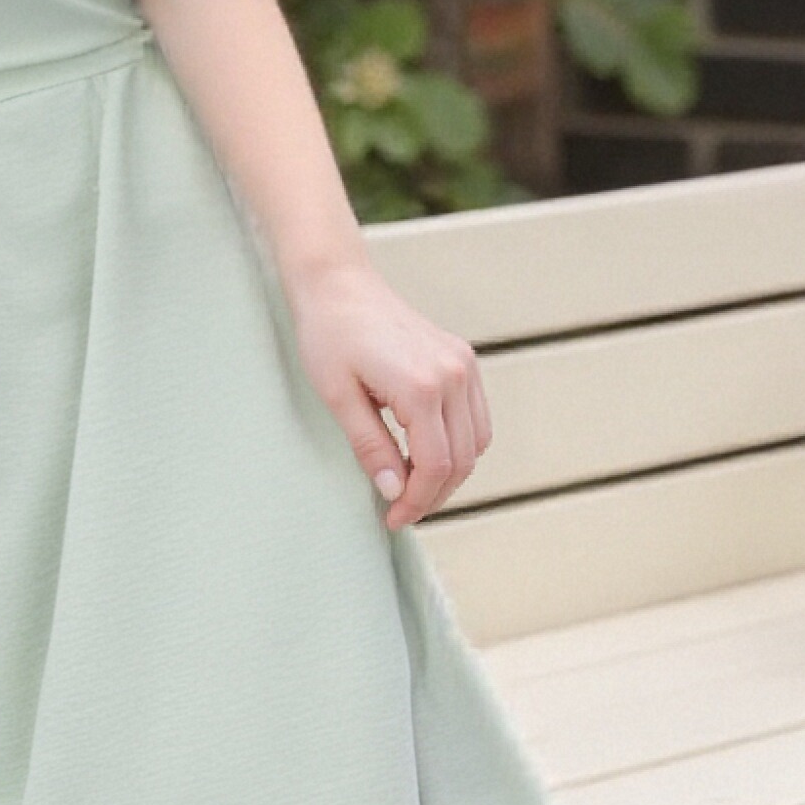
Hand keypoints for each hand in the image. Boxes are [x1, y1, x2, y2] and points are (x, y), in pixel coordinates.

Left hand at [285, 262, 491, 526]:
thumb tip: (394, 491)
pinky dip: (459, 445)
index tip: (392, 519)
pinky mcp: (463, 359)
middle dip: (433, 494)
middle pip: (462, 459)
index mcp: (422, 385)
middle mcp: (454, 374)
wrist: (338, 285)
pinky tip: (426, 454)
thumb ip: (371, 447)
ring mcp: (464, 364)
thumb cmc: (328, 336)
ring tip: (412, 486)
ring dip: (450, 473)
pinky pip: (476, 418)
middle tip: (400, 511)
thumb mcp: (338, 398)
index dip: (417, 500)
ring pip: (476, 443)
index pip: (435, 465)